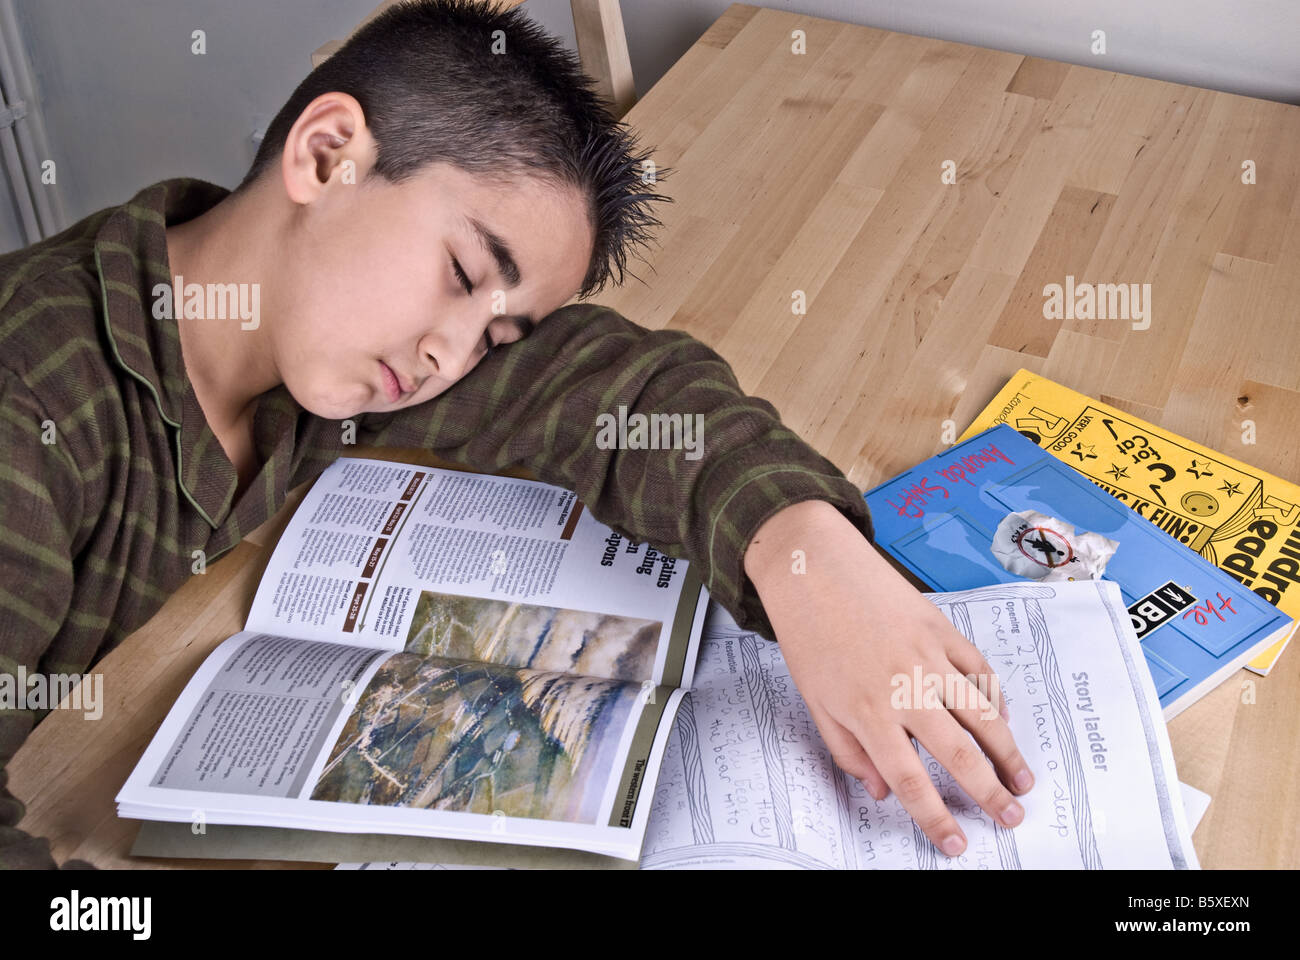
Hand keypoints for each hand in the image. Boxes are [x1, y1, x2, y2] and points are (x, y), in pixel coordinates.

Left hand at [743, 500, 1034, 856]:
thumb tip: (880, 789)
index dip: (935, 817)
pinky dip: (997, 698)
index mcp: (868, 712)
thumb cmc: (809, 634)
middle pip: (958, 754)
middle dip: (989, 793)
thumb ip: (847, 750)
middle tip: (1011, 818)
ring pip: (982, 714)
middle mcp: (904, 688)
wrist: (812, 567)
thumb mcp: (814, 700)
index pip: (909, 780)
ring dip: (1008, 752)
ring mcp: (929, 656)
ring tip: (1023, 780)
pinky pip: (980, 670)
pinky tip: (1004, 720)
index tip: (955, 843)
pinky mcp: (942, 629)